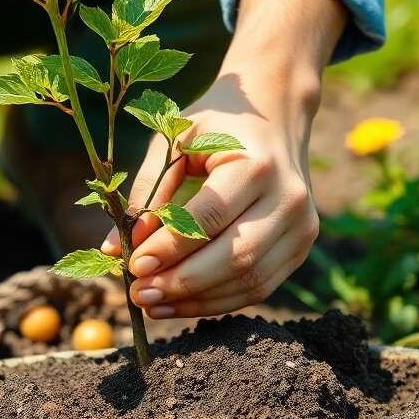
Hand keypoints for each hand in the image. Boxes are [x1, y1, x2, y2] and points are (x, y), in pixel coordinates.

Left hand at [100, 0, 346, 317]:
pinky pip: (258, 288)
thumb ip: (148, 191)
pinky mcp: (300, 248)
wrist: (275, 116)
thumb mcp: (176, 141)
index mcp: (256, 163)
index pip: (209, 217)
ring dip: (195, 300)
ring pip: (249, 281)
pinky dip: (216, 302)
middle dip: (181, 282)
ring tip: (151, 303)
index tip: (133, 265)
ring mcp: (301, 227)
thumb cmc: (217, 126)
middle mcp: (288, 198)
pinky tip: (178, 303)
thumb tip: (116, 249)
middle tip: (137, 292)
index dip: (170, 247)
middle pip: (235, 257)